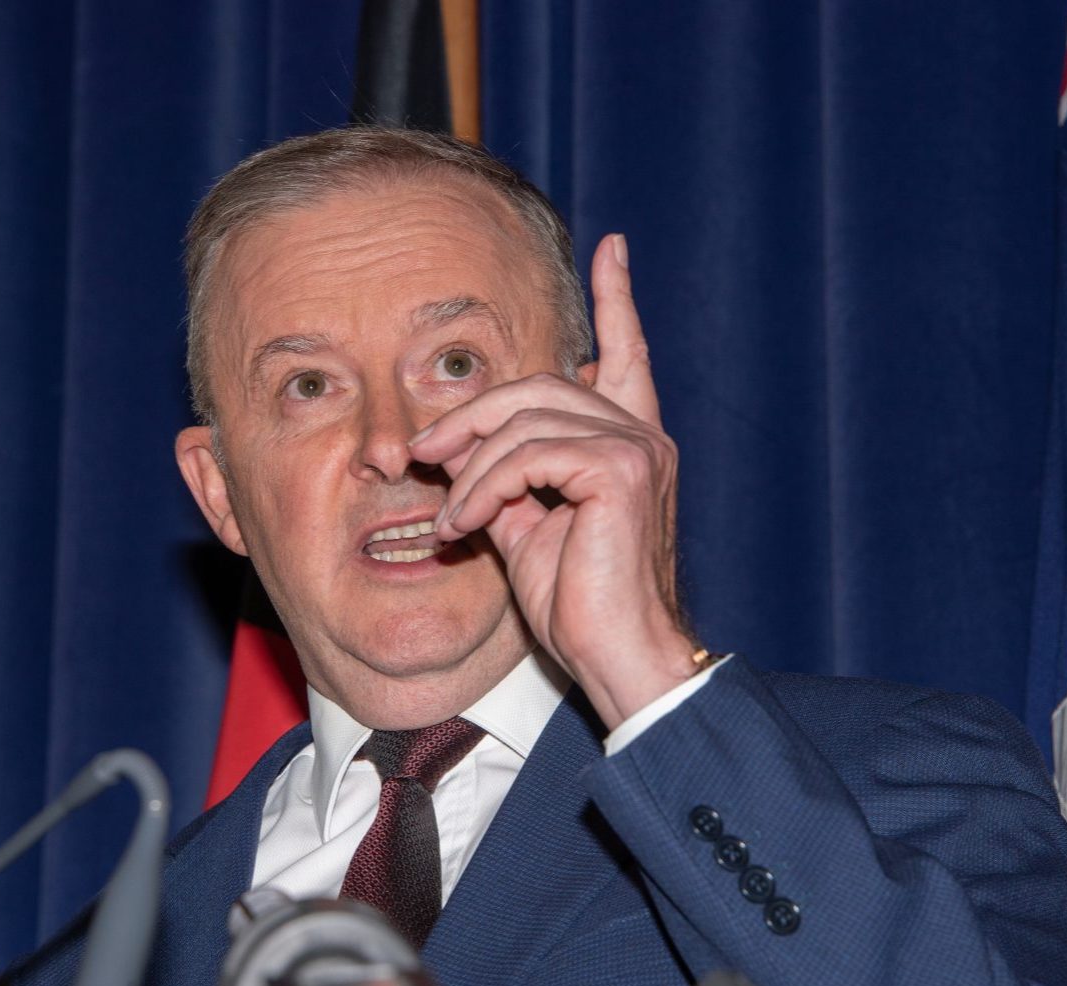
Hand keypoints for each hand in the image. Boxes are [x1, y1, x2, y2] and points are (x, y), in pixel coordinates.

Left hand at [408, 234, 697, 729]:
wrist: (618, 656)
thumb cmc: (580, 604)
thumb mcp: (530, 529)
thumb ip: (509, 480)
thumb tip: (463, 454)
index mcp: (630, 442)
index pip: (629, 354)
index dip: (619, 298)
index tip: (614, 248)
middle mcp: (642, 435)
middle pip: (541, 384)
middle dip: (472, 414)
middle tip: (425, 454)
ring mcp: (637, 448)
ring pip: (526, 419)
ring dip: (470, 466)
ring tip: (447, 514)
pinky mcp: (622, 471)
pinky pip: (529, 454)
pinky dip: (485, 486)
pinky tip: (466, 523)